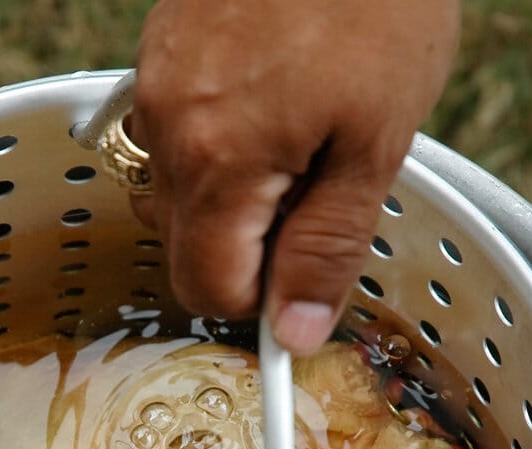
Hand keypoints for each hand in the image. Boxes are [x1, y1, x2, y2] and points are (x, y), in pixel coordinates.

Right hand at [131, 0, 459, 354]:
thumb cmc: (374, 0)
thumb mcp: (375, 141)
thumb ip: (327, 247)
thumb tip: (293, 333)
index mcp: (218, 160)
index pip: (209, 288)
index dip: (264, 300)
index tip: (308, 276)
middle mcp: (168, 128)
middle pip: (185, 245)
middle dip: (249, 247)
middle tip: (321, 193)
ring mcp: (156, 85)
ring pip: (176, 192)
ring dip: (231, 198)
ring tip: (299, 142)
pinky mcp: (159, 52)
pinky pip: (175, 135)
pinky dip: (219, 146)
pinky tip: (274, 103)